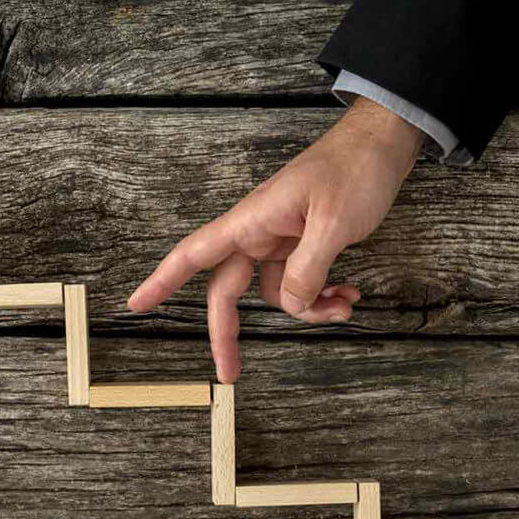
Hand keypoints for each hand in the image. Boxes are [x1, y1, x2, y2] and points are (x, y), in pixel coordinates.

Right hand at [127, 96, 423, 382]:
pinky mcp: (305, 241)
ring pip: (276, 292)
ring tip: (344, 305)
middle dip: (232, 332)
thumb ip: (307, 270)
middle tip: (231, 374)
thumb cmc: (354, 169)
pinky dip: (324, 293)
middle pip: (228, 290)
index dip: (161, 281)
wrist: (383, 144)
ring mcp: (282, 237)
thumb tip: (288, 305)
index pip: (193, 254)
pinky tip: (349, 293)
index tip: (135, 305)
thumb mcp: (334, 224)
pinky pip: (302, 281)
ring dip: (307, 308)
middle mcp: (259, 232)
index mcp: (251, 221)